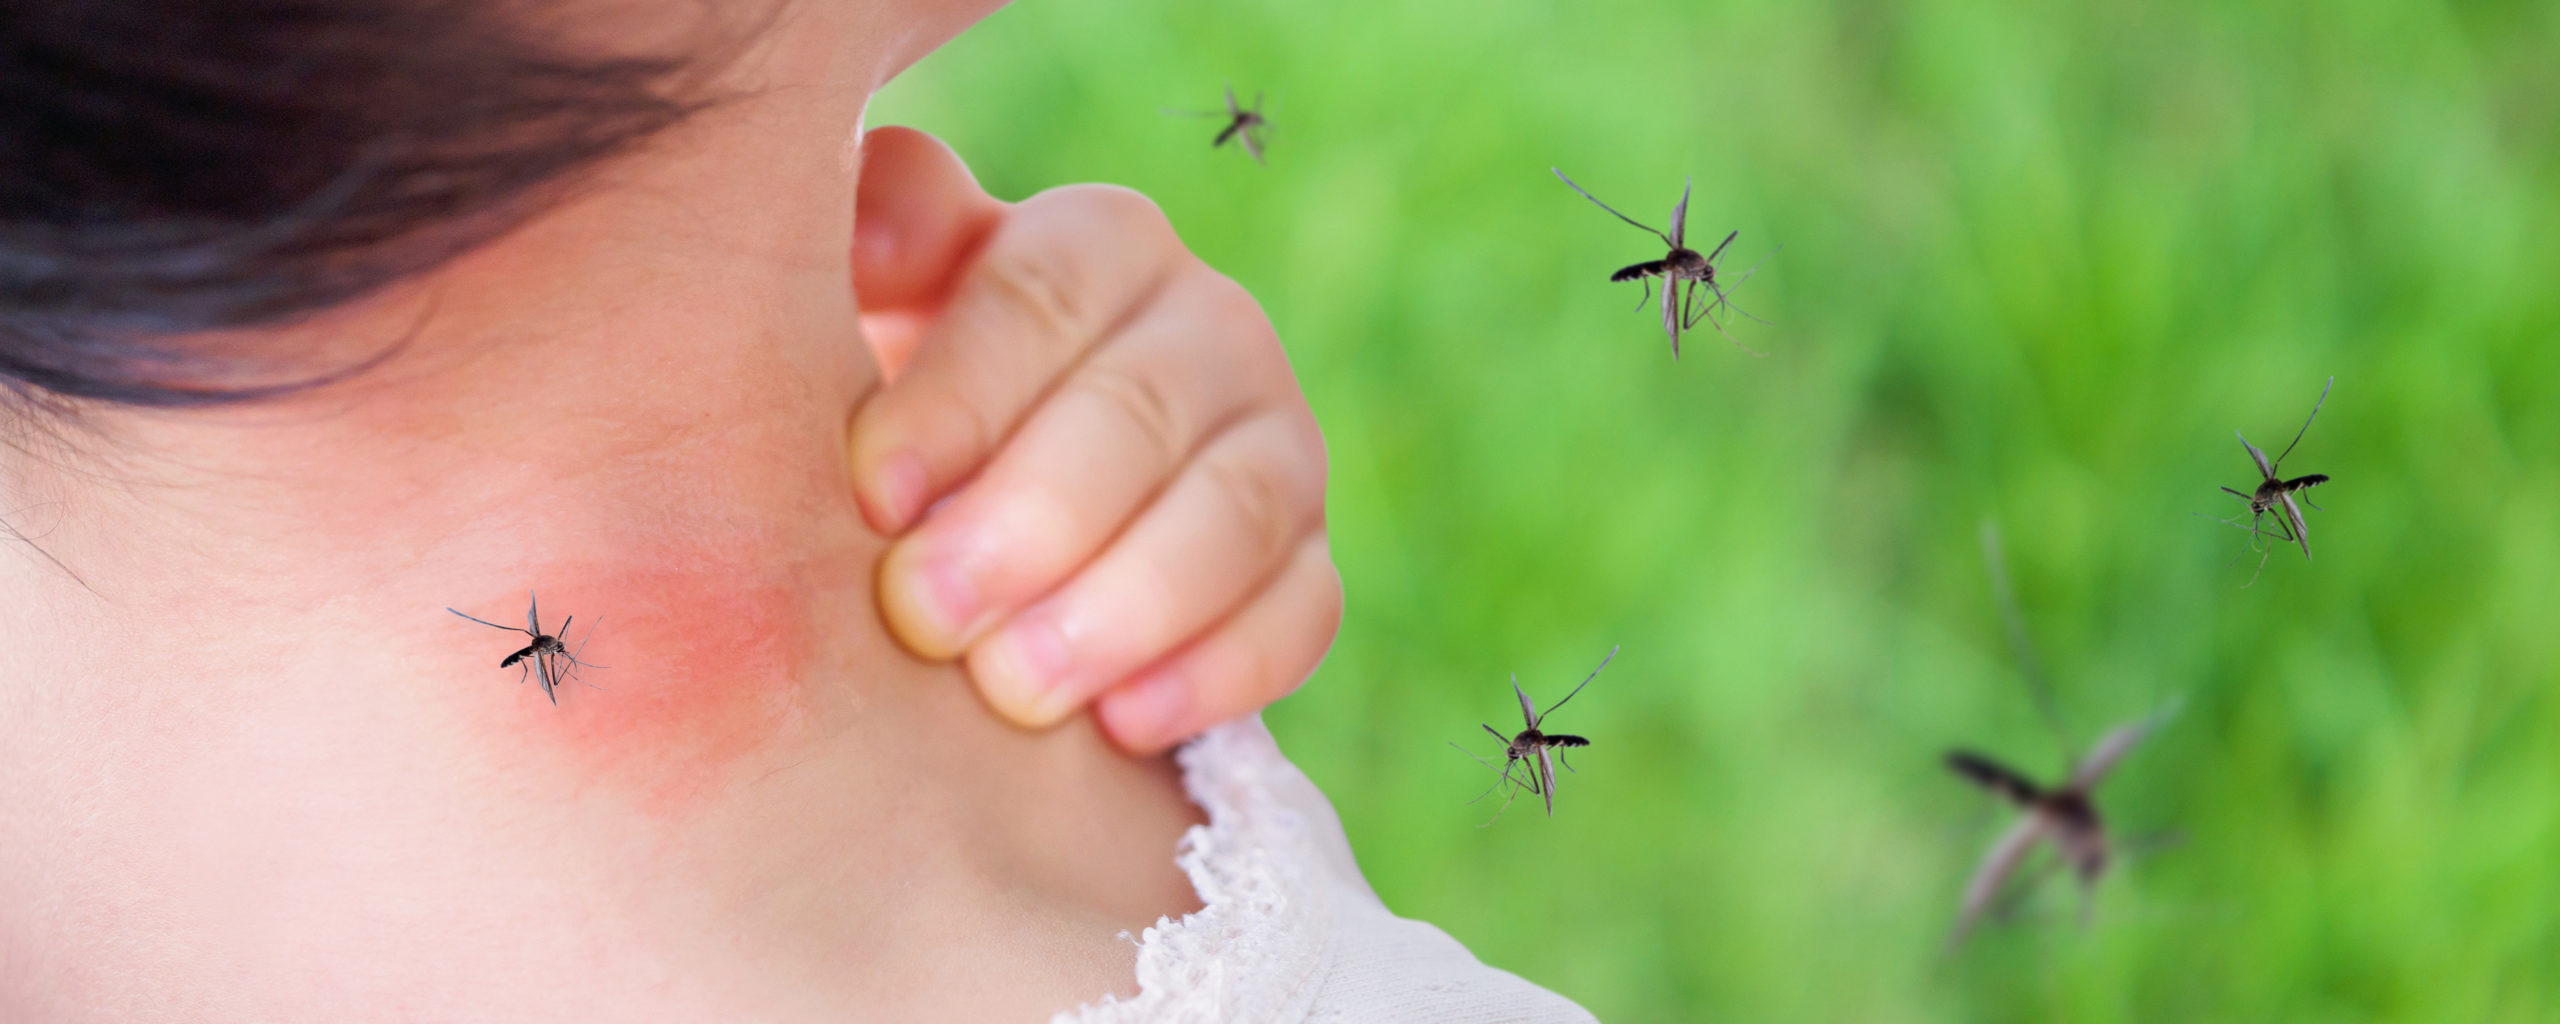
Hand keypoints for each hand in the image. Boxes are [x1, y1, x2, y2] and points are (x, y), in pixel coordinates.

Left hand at [845, 127, 1339, 754]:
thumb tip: (879, 218)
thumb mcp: (878, 311)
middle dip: (1029, 522)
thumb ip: (875, 245)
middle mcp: (1211, 326)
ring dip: (1122, 608)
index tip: (870, 496)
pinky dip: (1216, 673)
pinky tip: (1122, 725)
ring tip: (1014, 692)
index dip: (959, 396)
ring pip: (1234, 514)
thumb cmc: (914, 409)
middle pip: (1138, 412)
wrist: (993, 517)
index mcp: (1098, 245)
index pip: (1042, 295)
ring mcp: (1279, 445)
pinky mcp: (1308, 562)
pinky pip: (1298, 614)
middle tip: (925, 614)